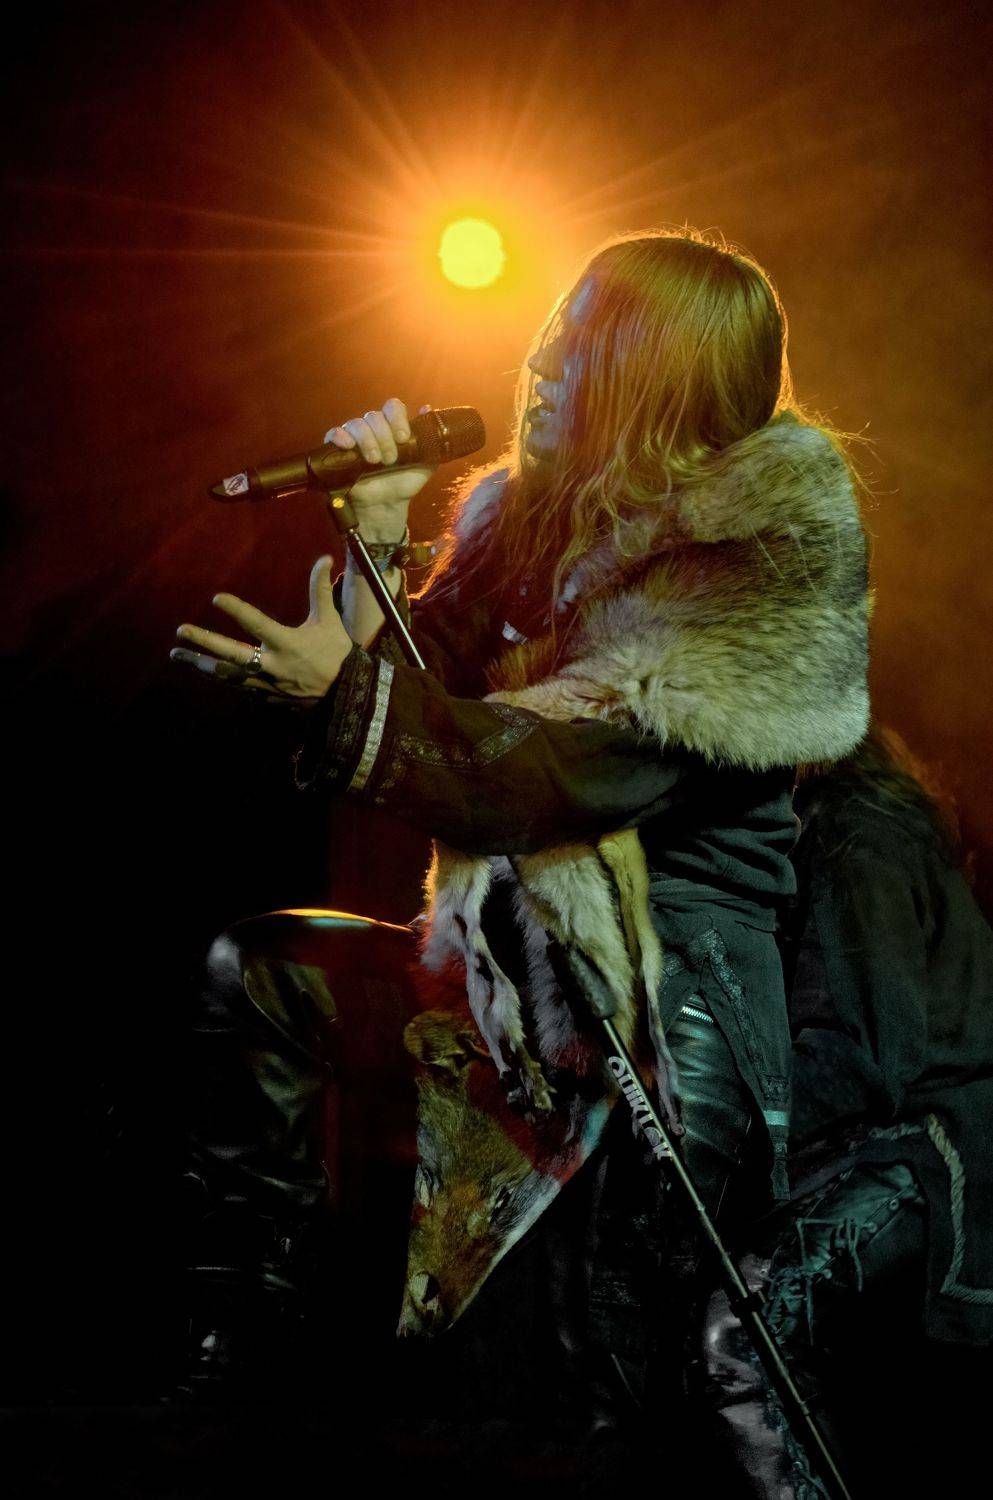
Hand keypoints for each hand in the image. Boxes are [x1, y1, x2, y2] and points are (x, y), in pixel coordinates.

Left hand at [171, 556, 351, 702]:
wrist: (345, 693)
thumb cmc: (335, 652)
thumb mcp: (329, 620)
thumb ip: (321, 590)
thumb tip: (325, 558)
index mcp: (288, 643)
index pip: (257, 624)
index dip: (238, 611)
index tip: (217, 598)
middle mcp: (273, 665)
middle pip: (232, 654)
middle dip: (205, 642)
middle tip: (181, 632)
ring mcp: (267, 683)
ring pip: (227, 675)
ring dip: (201, 664)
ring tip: (177, 655)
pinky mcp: (265, 696)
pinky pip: (237, 687)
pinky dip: (219, 678)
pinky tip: (202, 669)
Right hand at [324, 397, 434, 541]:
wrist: (387, 505)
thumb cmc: (404, 482)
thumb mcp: (424, 464)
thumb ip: (429, 440)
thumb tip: (427, 409)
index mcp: (392, 427)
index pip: (392, 407)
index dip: (397, 418)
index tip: (403, 438)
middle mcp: (373, 429)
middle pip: (374, 416)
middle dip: (384, 437)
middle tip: (390, 460)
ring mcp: (355, 438)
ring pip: (357, 424)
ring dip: (368, 441)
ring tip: (375, 461)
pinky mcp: (339, 450)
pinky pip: (334, 433)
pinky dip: (340, 436)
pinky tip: (349, 446)